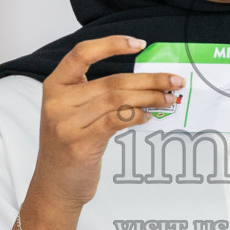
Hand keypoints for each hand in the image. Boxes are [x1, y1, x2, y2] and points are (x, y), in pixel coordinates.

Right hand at [30, 35, 183, 209]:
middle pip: (112, 81)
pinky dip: (136, 116)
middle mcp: (57, 101)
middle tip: (174, 81)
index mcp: (55, 86)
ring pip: (117, 100)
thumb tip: (145, 82)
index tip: (140, 44)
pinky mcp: (79, 144)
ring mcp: (66, 123)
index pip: (82, 54)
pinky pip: (115, 121)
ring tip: (168, 99)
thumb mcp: (74, 113)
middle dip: (149, 80)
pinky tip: (148, 116)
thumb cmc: (70, 146)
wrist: (55, 185)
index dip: (112, 45)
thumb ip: (97, 95)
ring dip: (149, 98)